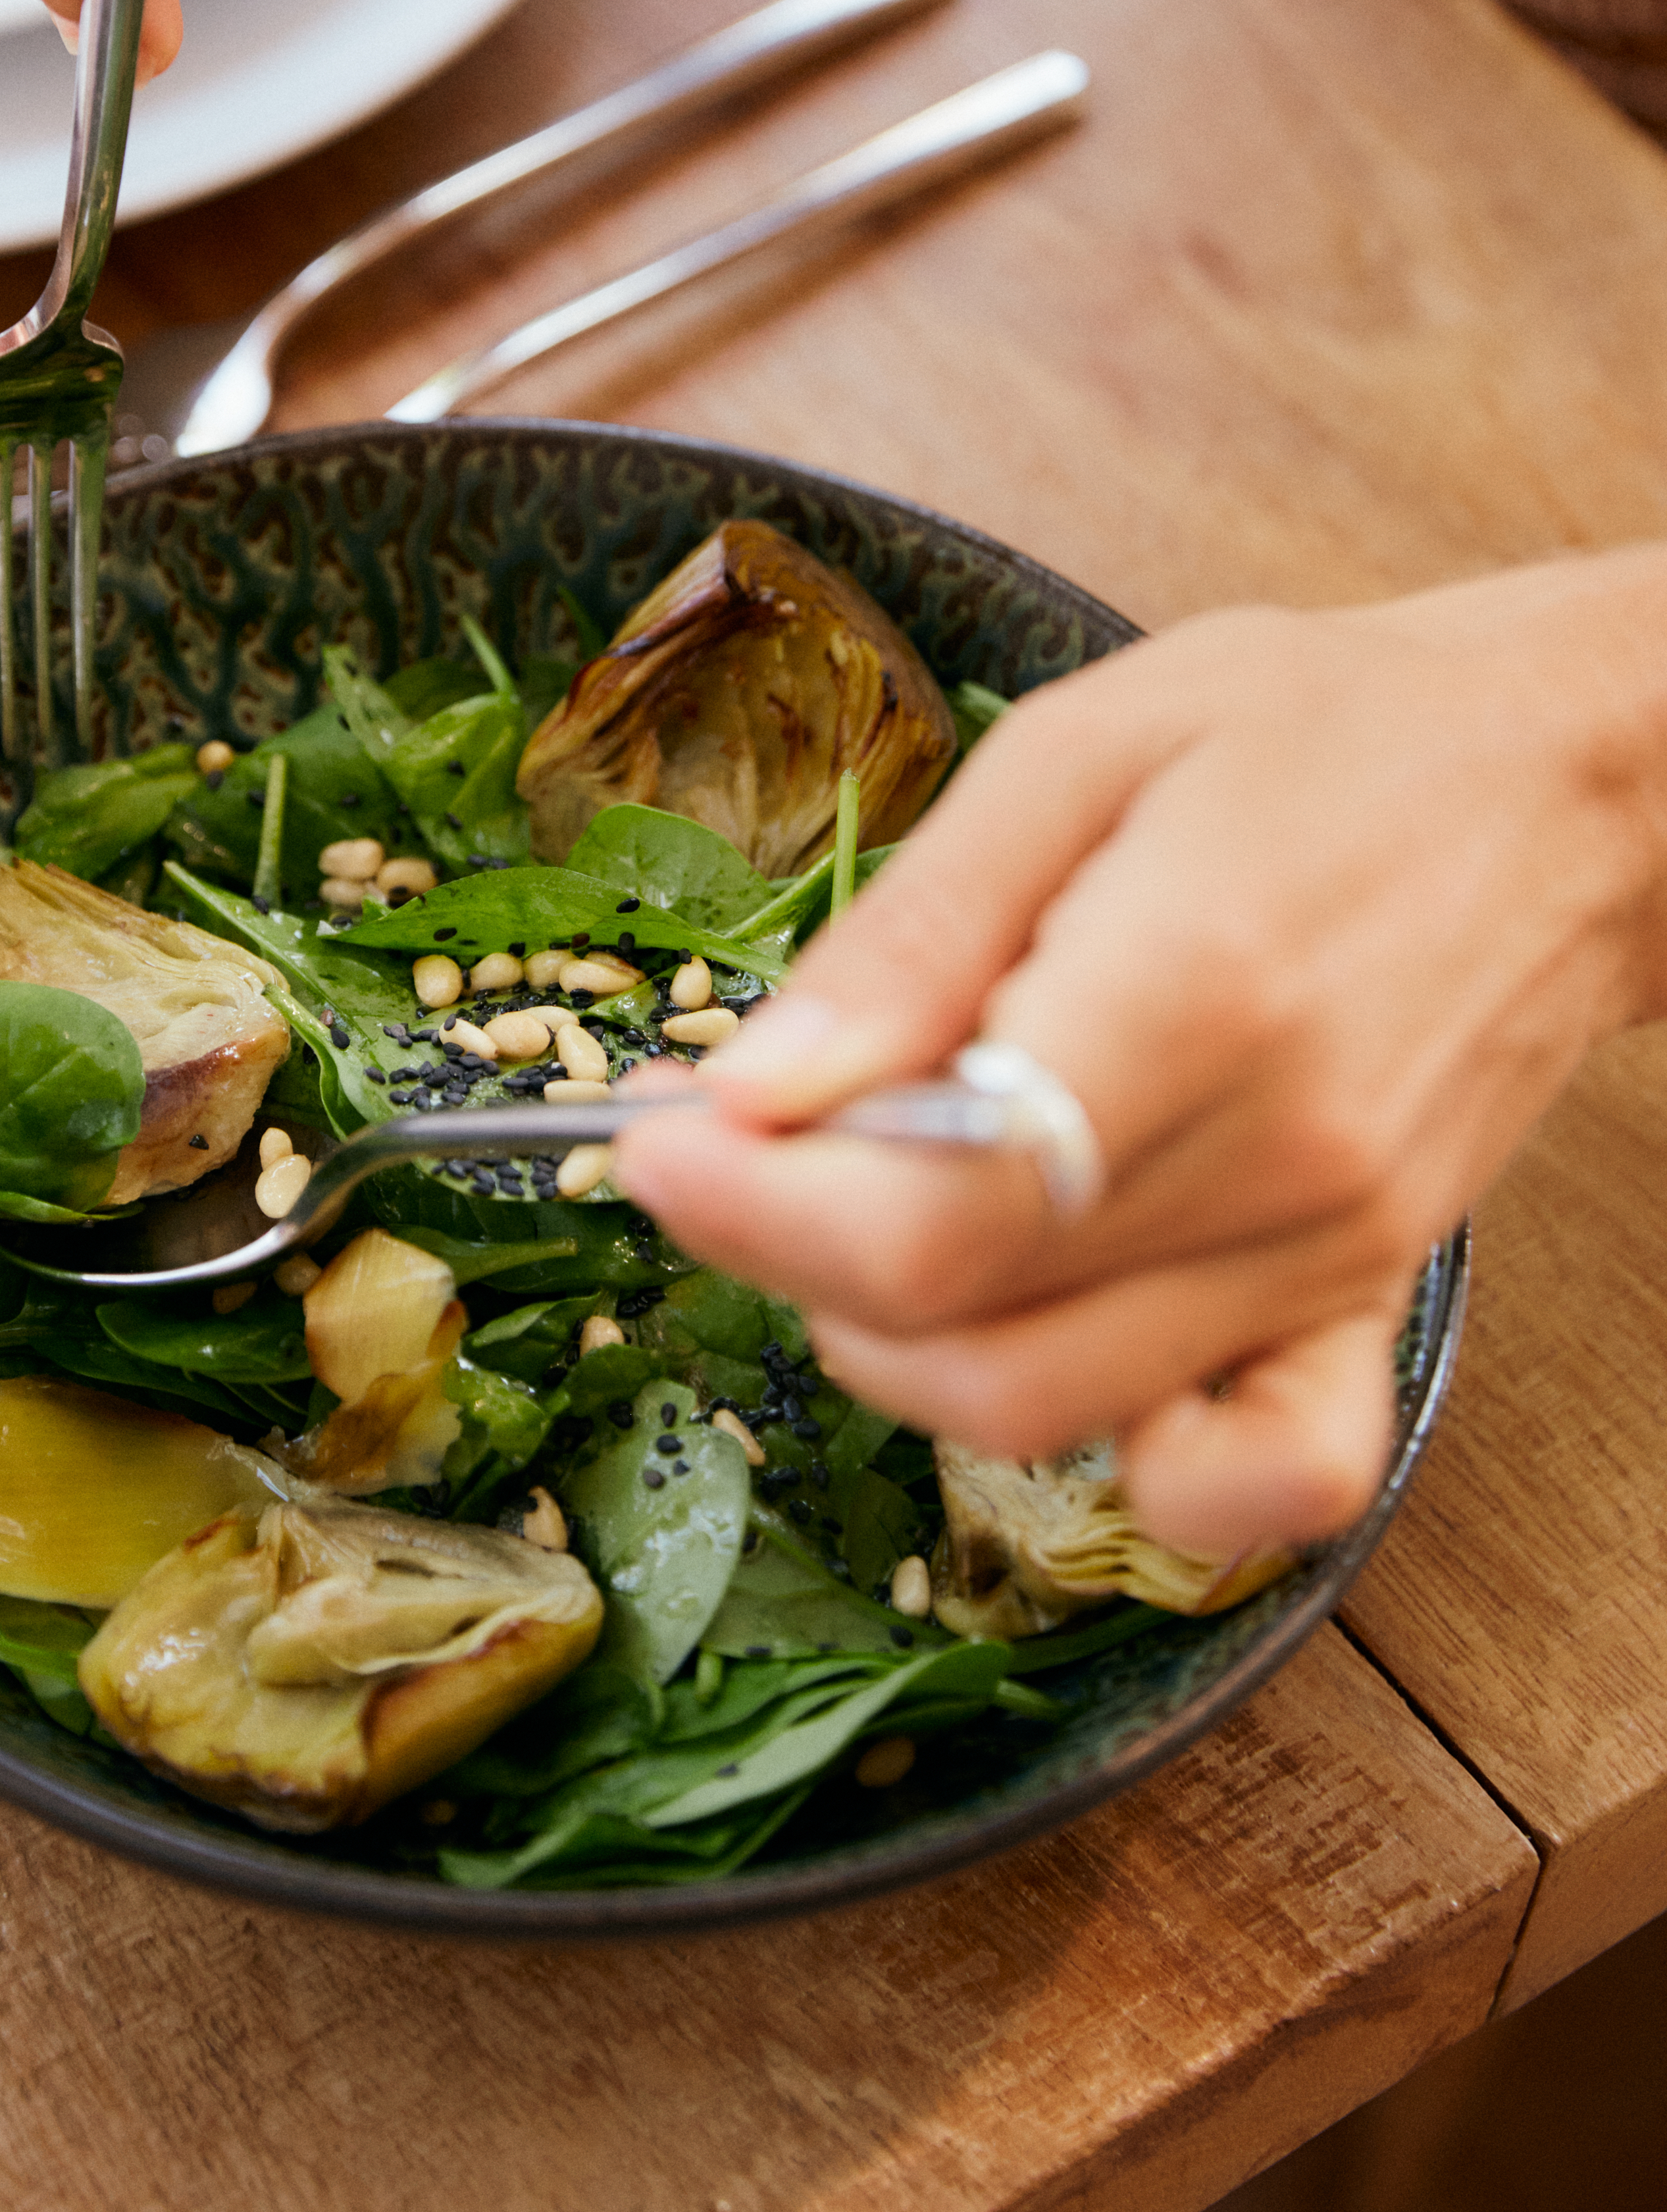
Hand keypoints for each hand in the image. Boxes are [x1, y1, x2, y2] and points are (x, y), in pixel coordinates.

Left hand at [612, 556, 1666, 1561]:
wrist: (1560, 784)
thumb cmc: (1320, 732)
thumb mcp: (1078, 751)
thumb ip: (911, 937)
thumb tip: (749, 1088)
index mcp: (1188, 994)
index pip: (931, 1211)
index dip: (753, 1207)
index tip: (651, 1143)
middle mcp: (1272, 1162)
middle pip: (965, 1331)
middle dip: (791, 1264)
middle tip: (737, 1155)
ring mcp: (1332, 1254)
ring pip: (1053, 1415)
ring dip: (898, 1344)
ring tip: (858, 1205)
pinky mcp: (1370, 1298)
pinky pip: (1263, 1479)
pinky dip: (1133, 1468)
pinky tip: (1047, 1337)